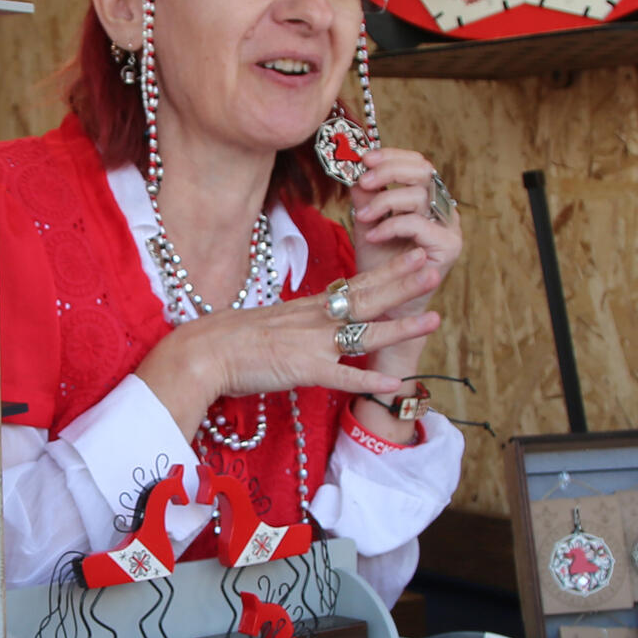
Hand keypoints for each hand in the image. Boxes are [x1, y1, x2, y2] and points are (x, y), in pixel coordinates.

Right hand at [135, 247, 441, 437]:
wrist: (205, 351)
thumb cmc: (233, 338)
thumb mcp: (274, 322)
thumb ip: (301, 324)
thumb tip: (319, 325)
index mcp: (309, 307)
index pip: (356, 284)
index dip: (387, 270)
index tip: (412, 254)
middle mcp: (316, 319)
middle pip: (367, 297)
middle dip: (402, 281)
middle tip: (432, 264)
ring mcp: (312, 343)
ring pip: (365, 332)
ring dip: (401, 326)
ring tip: (433, 317)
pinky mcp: (304, 370)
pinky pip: (343, 376)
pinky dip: (369, 379)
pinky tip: (395, 382)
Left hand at [348, 148, 462, 375]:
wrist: (386, 307)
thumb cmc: (379, 267)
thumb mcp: (366, 224)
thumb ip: (365, 197)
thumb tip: (354, 167)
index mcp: (427, 200)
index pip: (417, 163)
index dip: (392, 156)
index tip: (364, 158)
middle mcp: (442, 210)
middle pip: (424, 171)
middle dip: (390, 170)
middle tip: (364, 178)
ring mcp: (449, 228)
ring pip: (420, 195)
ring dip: (385, 200)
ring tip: (362, 216)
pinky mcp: (449, 247)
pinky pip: (419, 224)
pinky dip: (391, 225)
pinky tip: (374, 235)